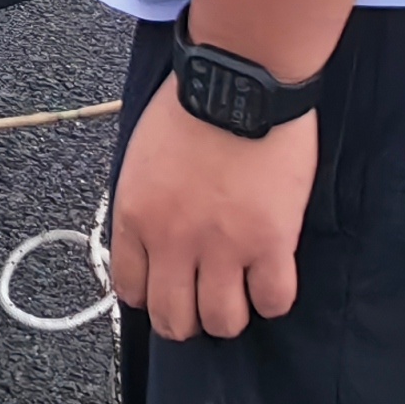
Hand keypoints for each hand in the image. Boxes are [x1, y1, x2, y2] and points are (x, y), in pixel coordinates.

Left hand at [110, 89, 316, 339]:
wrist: (238, 82)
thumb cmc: (190, 106)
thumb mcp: (141, 158)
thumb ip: (144, 204)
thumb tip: (151, 238)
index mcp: (135, 217)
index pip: (131, 289)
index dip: (151, 296)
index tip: (166, 288)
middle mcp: (173, 241)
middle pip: (174, 319)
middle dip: (186, 321)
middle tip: (202, 303)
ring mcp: (223, 246)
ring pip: (222, 321)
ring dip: (229, 316)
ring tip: (238, 296)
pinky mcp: (271, 242)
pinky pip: (273, 300)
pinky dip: (272, 298)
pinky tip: (271, 278)